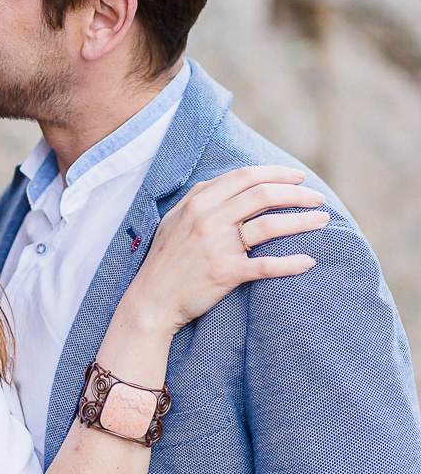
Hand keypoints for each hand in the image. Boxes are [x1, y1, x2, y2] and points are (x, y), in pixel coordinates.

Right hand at [124, 166, 327, 332]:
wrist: (151, 299)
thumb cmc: (165, 259)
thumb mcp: (174, 219)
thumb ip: (199, 198)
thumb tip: (228, 181)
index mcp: (197, 202)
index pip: (244, 177)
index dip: (276, 173)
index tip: (298, 177)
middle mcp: (207, 219)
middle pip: (262, 195)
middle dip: (297, 194)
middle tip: (317, 198)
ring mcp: (216, 246)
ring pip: (269, 226)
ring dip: (302, 221)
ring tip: (322, 221)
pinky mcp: (224, 273)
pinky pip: (265, 265)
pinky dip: (291, 263)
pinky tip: (308, 261)